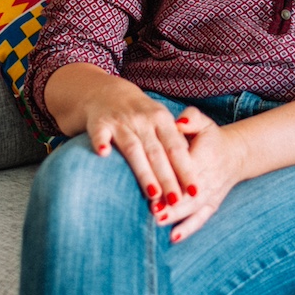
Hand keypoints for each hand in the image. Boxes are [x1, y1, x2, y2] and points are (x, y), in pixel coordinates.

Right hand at [74, 74, 193, 211]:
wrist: (107, 93)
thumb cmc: (142, 115)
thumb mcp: (162, 121)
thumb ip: (175, 142)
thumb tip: (192, 170)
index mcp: (162, 120)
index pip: (176, 148)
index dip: (186, 169)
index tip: (195, 191)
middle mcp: (143, 120)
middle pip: (157, 153)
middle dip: (167, 178)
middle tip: (176, 201)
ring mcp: (120, 121)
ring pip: (133, 149)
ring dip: (143, 172)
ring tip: (153, 195)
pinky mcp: (99, 123)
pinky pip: (100, 134)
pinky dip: (101, 143)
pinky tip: (103, 154)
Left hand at [155, 108, 253, 242]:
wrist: (235, 154)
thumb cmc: (210, 136)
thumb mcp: (203, 121)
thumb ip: (191, 118)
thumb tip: (178, 122)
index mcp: (204, 155)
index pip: (186, 166)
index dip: (173, 175)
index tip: (156, 182)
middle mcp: (208, 177)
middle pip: (189, 192)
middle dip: (171, 202)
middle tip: (152, 209)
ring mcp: (211, 194)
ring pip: (193, 208)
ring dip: (176, 216)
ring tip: (157, 221)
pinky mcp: (212, 204)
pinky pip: (201, 219)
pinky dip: (188, 229)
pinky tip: (173, 238)